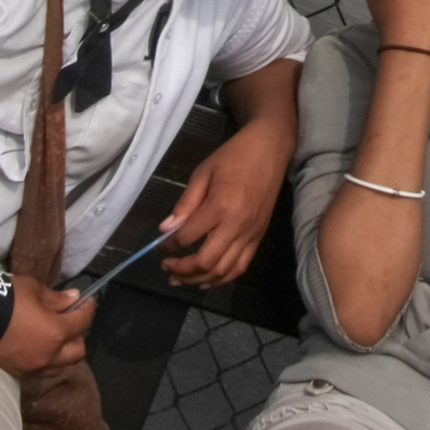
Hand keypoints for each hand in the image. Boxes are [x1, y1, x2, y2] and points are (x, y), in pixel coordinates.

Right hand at [0, 279, 93, 375]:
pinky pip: (41, 371)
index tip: (87, 300)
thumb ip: (57, 299)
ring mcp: (32, 367)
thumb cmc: (6, 298)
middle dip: (80, 335)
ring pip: (61, 366)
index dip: (88, 309)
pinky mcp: (17, 372)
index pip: (83, 322)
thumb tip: (73, 299)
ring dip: (64, 352)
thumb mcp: (34, 290)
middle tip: (72, 320)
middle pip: (78, 352)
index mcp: (56, 333)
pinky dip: (47, 360)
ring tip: (56, 336)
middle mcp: (49, 355)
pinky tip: (40, 347)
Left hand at [160, 123, 289, 287]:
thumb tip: (166, 229)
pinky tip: (207, 280)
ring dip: (199, 279)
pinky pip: (241, 267)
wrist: (270, 150)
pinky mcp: (259, 237)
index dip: (169, 246)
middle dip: (182, 270)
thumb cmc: (233, 156)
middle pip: (206, 261)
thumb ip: (185, 203)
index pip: (188, 237)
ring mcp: (250, 234)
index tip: (159, 247)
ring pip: (223, 270)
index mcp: (219, 206)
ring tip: (180, 280)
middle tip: (166, 268)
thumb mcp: (203, 172)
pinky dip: (222, 279)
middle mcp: (237, 225)